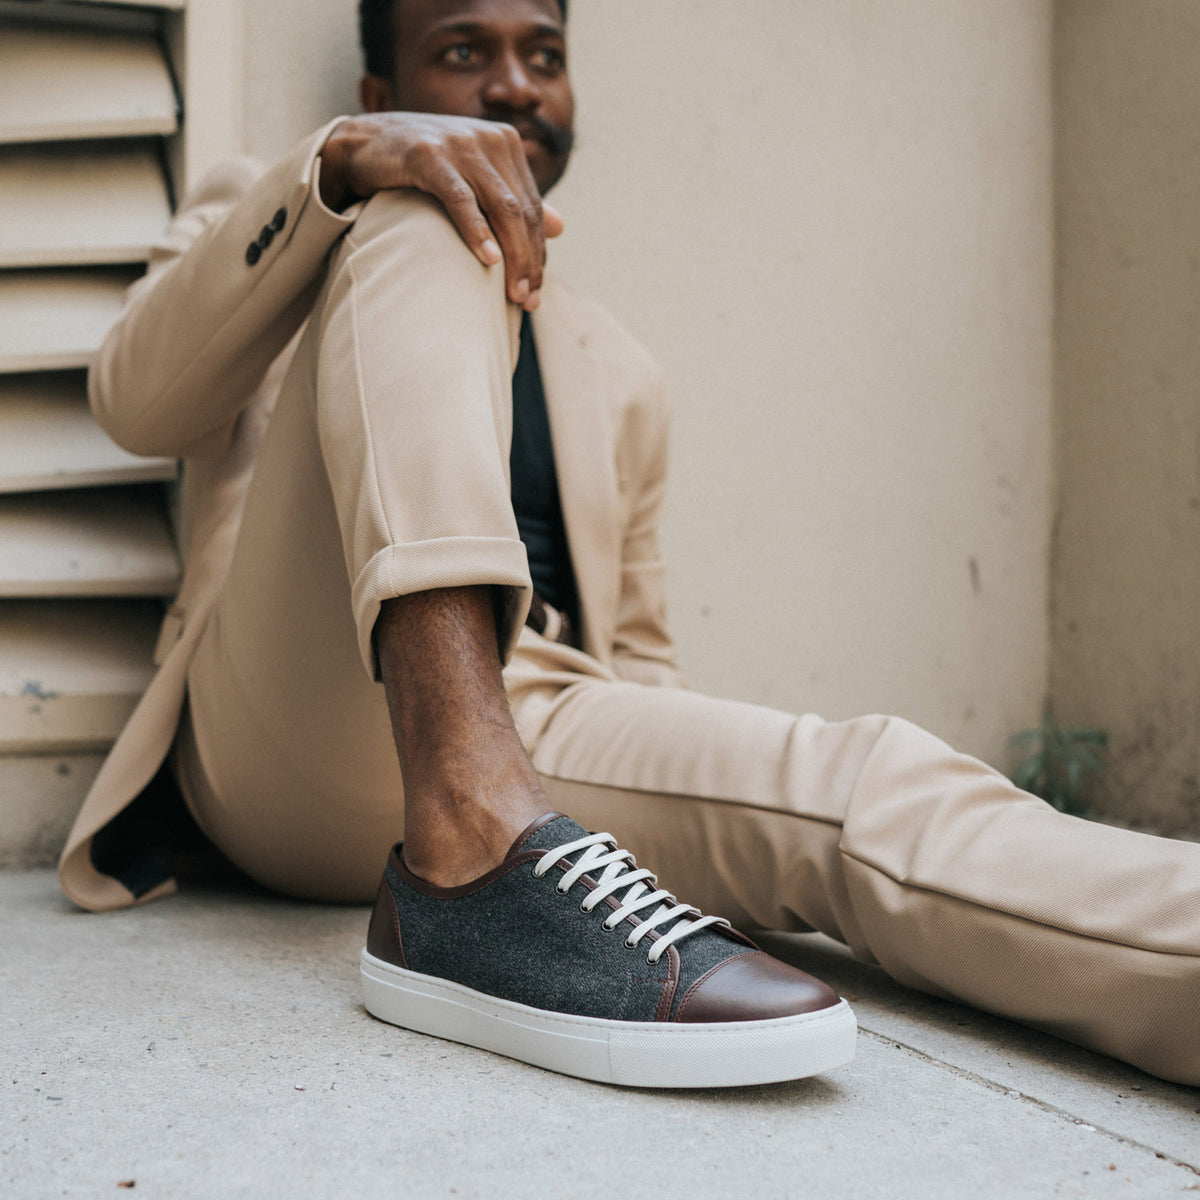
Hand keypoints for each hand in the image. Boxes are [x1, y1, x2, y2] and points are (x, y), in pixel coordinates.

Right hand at [318, 113, 563, 310]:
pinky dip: (477, 230)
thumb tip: (560, 226)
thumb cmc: (420, 166)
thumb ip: (514, 200)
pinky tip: (488, 259)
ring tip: (514, 293)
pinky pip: (461, 198)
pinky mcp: (428, 154)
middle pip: (522, 211)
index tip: (536, 294)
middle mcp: (488, 138)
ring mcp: (459, 143)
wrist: (361, 143)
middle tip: (528, 302)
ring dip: (512, 254)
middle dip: (529, 262)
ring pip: (502, 207)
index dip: (537, 254)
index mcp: (505, 144)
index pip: (532, 209)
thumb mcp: (473, 179)